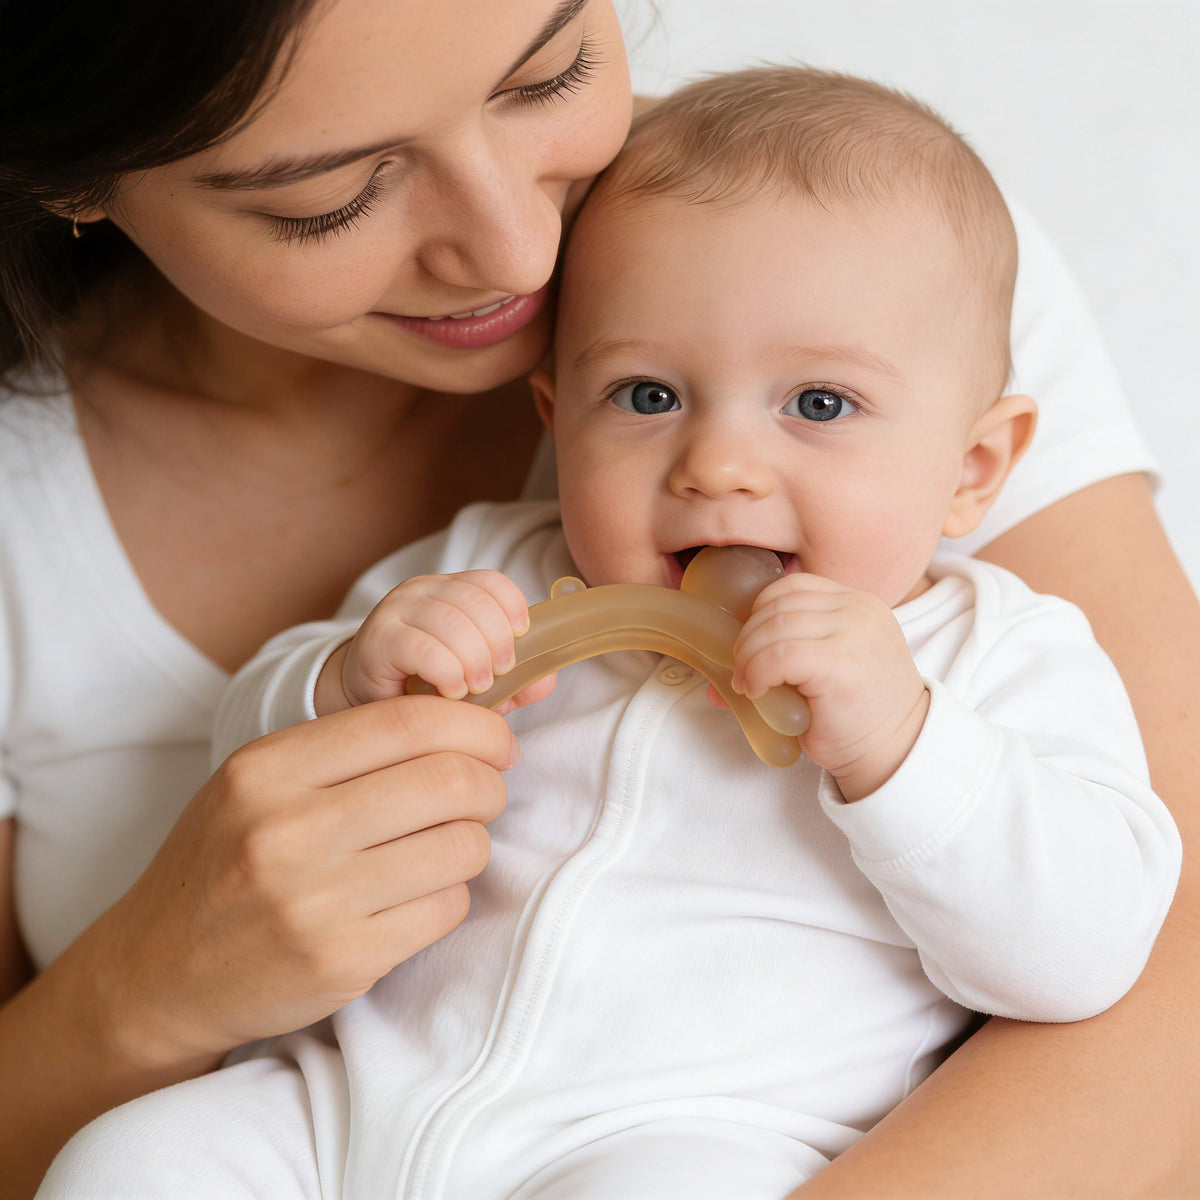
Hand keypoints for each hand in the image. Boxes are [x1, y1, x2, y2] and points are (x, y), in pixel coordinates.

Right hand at [84, 696, 517, 1066]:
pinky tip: (418, 894)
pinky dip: (450, 895)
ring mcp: (316, 902)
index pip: (409, 721)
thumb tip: (463, 724)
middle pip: (450, 780)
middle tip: (485, 793)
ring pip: (463, 846)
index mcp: (269, 768)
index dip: (476, 725)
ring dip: (474, 842)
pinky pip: (447, 908)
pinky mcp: (343, 961)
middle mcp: (288, 830)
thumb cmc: (225, 862)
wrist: (159, 973)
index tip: (496, 741)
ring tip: (447, 845)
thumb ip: (346, 748)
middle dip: (490, 783)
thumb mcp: (258, 783)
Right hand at [316, 571, 552, 715]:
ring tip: (475, 687)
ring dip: (474, 661)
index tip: (519, 642)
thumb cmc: (424, 688)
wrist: (364, 703)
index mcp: (449, 590)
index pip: (490, 581)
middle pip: (476, 603)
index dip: (512, 608)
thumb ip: (517, 681)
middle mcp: (421, 591)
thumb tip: (546, 679)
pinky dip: (448, 673)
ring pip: (453, 624)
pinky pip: (425, 649)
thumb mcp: (478, 683)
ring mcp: (396, 611)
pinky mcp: (378, 639)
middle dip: (498, 643)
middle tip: (497, 676)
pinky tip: (450, 691)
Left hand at [731, 574, 928, 799]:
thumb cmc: (857, 716)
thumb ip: (781, 659)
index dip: (760, 611)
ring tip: (747, 684)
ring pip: (775, 626)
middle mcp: (858, 610)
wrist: (895, 751)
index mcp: (857, 604)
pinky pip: (779, 655)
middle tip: (741, 670)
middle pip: (779, 604)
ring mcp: (852, 632)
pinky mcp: (840, 662)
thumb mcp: (823, 673)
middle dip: (748, 637)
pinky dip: (757, 672)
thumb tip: (715, 678)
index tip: (750, 644)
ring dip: (748, 657)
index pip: (794, 587)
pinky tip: (756, 691)